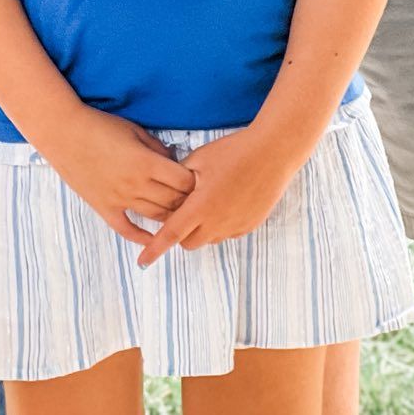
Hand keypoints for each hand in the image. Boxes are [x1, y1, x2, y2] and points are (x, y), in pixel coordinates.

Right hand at [36, 106, 195, 245]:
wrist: (64, 133)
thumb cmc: (99, 126)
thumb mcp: (134, 130)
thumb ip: (157, 147)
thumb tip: (174, 160)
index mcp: (147, 162)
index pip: (184, 182)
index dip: (194, 181)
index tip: (197, 178)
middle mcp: (137, 184)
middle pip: (174, 202)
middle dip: (186, 200)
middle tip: (191, 198)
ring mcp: (120, 199)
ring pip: (156, 216)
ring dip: (170, 216)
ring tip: (177, 212)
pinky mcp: (104, 207)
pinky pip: (126, 229)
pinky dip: (142, 237)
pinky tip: (153, 238)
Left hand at [135, 128, 298, 263]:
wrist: (271, 153)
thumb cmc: (233, 152)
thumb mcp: (199, 160)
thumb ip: (179, 178)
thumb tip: (169, 190)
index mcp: (200, 206)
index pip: (171, 234)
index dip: (154, 249)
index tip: (141, 262)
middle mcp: (218, 222)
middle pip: (189, 242)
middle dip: (180, 233)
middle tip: (182, 210)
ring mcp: (235, 226)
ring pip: (209, 239)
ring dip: (201, 228)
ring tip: (208, 199)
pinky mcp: (249, 225)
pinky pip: (227, 233)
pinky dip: (220, 224)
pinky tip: (226, 200)